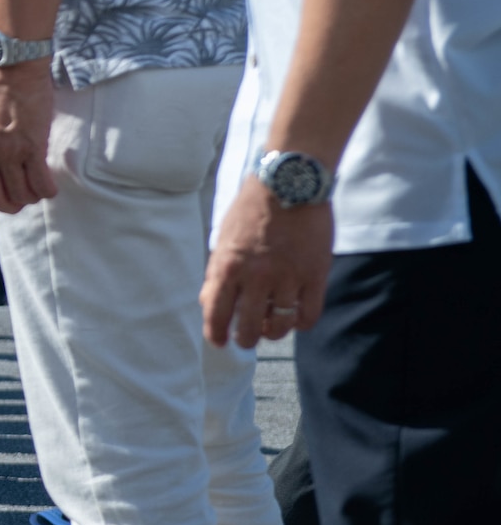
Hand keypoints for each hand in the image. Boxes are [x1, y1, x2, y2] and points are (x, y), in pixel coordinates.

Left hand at [0, 62, 59, 212]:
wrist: (11, 66)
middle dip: (10, 206)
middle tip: (20, 200)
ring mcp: (6, 152)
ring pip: (20, 195)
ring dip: (31, 197)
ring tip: (37, 189)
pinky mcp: (31, 146)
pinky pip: (40, 184)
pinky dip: (47, 191)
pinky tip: (49, 187)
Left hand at [201, 183, 331, 348]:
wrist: (290, 183)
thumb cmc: (252, 209)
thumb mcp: (224, 238)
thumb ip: (216, 272)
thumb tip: (208, 302)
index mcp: (228, 266)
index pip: (216, 313)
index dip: (216, 334)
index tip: (219, 341)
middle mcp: (256, 276)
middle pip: (248, 327)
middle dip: (245, 338)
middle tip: (247, 336)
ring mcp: (288, 277)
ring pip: (280, 326)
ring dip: (273, 332)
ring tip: (271, 327)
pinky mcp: (315, 274)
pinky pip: (309, 314)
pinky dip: (301, 323)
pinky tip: (295, 318)